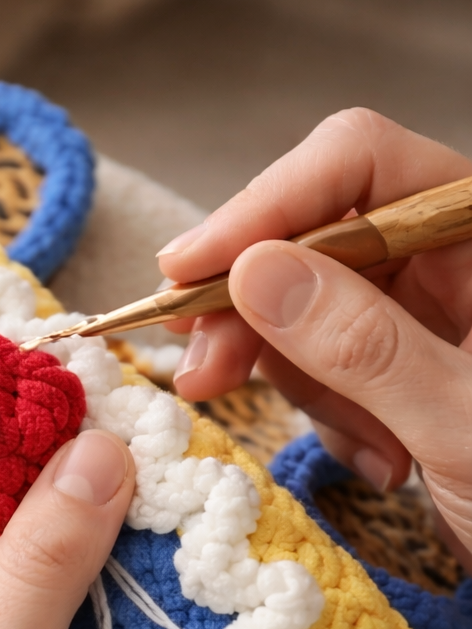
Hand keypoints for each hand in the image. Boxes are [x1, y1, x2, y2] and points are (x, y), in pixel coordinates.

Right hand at [157, 108, 471, 571]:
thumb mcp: (464, 422)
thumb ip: (362, 344)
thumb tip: (253, 272)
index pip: (360, 165)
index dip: (264, 206)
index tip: (185, 270)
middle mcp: (449, 257)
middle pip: (310, 238)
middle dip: (252, 310)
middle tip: (198, 371)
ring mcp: (419, 314)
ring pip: (300, 311)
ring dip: (302, 384)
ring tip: (364, 451)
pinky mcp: (393, 367)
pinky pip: (318, 369)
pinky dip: (330, 419)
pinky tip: (382, 462)